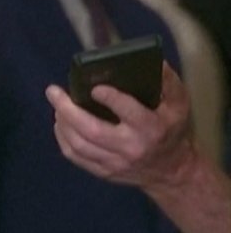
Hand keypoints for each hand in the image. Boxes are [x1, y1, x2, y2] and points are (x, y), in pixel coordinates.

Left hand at [45, 63, 197, 192]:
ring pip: (79, 145)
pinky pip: (75, 156)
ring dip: (62, 122)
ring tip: (57, 105)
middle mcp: (131, 148)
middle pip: (92, 131)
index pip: (129, 112)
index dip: (110, 99)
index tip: (95, 87)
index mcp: (151, 128)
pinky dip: (62, 138)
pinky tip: (60, 123)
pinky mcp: (104, 172)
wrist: (173, 171)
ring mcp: (115, 163)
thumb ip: (168, 82)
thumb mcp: (179, 105)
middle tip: (53, 91)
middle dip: (68, 110)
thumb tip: (154, 61)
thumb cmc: (173, 130)